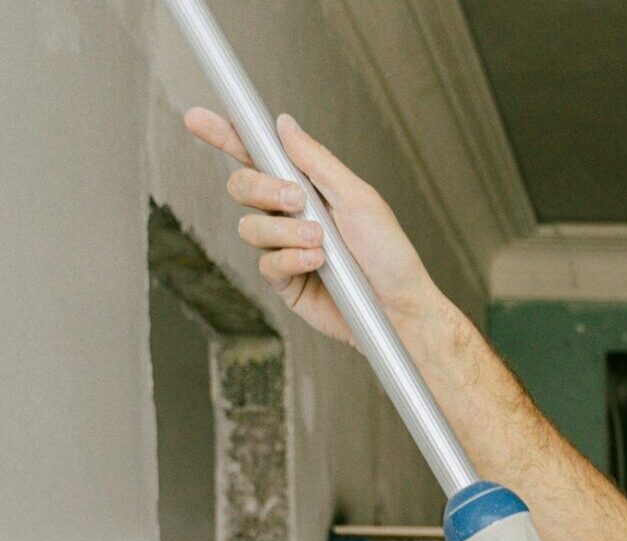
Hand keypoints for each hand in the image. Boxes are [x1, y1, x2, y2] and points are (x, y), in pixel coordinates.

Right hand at [184, 107, 441, 346]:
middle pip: (242, 186)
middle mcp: (291, 215)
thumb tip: (284, 125)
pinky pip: (266, 263)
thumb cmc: (390, 254)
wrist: (401, 308)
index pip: (258, 156)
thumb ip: (317, 163)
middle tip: (296, 198)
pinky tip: (317, 264)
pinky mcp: (284, 281)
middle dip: (261, 188)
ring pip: (250, 226)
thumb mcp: (358, 199)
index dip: (226, 135)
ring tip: (321, 242)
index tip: (197, 117)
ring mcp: (284, 248)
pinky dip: (291, 259)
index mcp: (308, 187)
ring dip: (285, 230)